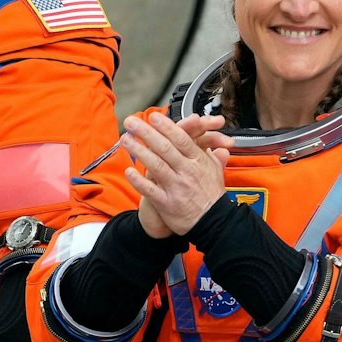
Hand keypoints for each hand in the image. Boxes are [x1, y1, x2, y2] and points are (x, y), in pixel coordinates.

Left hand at [122, 113, 231, 236]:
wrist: (213, 224)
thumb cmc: (211, 195)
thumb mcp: (216, 172)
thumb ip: (211, 154)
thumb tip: (216, 140)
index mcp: (198, 162)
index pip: (182, 140)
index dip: (167, 127)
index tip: (153, 117)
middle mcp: (187, 172)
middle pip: (165, 148)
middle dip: (147, 133)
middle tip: (131, 122)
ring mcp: (176, 187)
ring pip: (156, 165)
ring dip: (139, 151)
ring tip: (125, 139)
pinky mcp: (167, 203)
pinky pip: (150, 190)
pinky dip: (139, 181)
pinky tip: (128, 171)